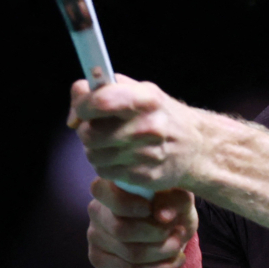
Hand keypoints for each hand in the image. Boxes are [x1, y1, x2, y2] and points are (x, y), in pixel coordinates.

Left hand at [68, 75, 204, 193]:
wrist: (195, 146)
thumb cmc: (158, 114)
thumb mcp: (137, 90)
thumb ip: (101, 90)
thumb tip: (74, 116)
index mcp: (147, 99)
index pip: (101, 101)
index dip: (83, 106)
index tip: (82, 110)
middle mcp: (148, 127)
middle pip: (90, 133)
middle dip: (87, 131)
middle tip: (99, 128)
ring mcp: (147, 155)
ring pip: (93, 156)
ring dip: (96, 150)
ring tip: (113, 143)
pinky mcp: (144, 177)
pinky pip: (105, 172)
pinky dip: (107, 166)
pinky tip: (122, 158)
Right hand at [87, 180, 198, 267]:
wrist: (170, 230)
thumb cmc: (171, 206)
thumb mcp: (178, 199)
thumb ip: (173, 201)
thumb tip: (162, 217)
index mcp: (109, 185)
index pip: (102, 192)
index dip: (128, 204)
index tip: (149, 209)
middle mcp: (96, 209)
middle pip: (121, 230)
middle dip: (157, 234)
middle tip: (178, 232)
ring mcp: (94, 236)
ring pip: (130, 254)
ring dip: (163, 252)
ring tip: (178, 244)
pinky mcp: (99, 259)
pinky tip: (176, 260)